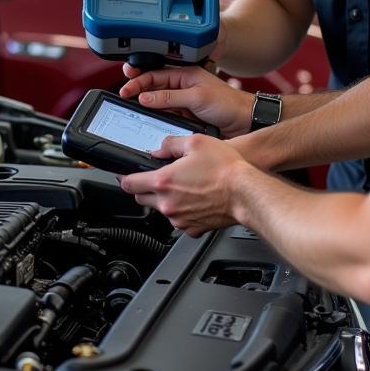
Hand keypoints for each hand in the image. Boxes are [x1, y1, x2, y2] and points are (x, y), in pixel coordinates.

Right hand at [119, 64, 253, 135]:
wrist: (245, 122)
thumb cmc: (227, 104)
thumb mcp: (196, 97)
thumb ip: (169, 97)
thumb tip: (145, 97)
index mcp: (185, 74)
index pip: (155, 74)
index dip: (138, 80)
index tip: (125, 89)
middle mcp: (182, 86)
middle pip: (152, 86)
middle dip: (136, 89)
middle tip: (123, 95)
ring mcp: (183, 101)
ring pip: (157, 101)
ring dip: (145, 104)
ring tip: (130, 108)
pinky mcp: (185, 116)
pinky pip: (165, 115)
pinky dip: (155, 117)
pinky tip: (147, 121)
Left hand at [120, 132, 247, 235]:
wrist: (246, 194)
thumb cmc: (225, 169)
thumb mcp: (195, 142)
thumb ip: (171, 144)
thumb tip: (159, 149)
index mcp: (163, 181)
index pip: (129, 184)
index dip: (124, 178)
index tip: (124, 176)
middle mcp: (167, 203)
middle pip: (141, 198)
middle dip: (144, 188)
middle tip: (156, 178)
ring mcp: (179, 219)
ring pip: (160, 210)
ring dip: (164, 199)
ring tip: (183, 187)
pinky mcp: (191, 228)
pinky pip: (178, 220)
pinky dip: (181, 211)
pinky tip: (194, 199)